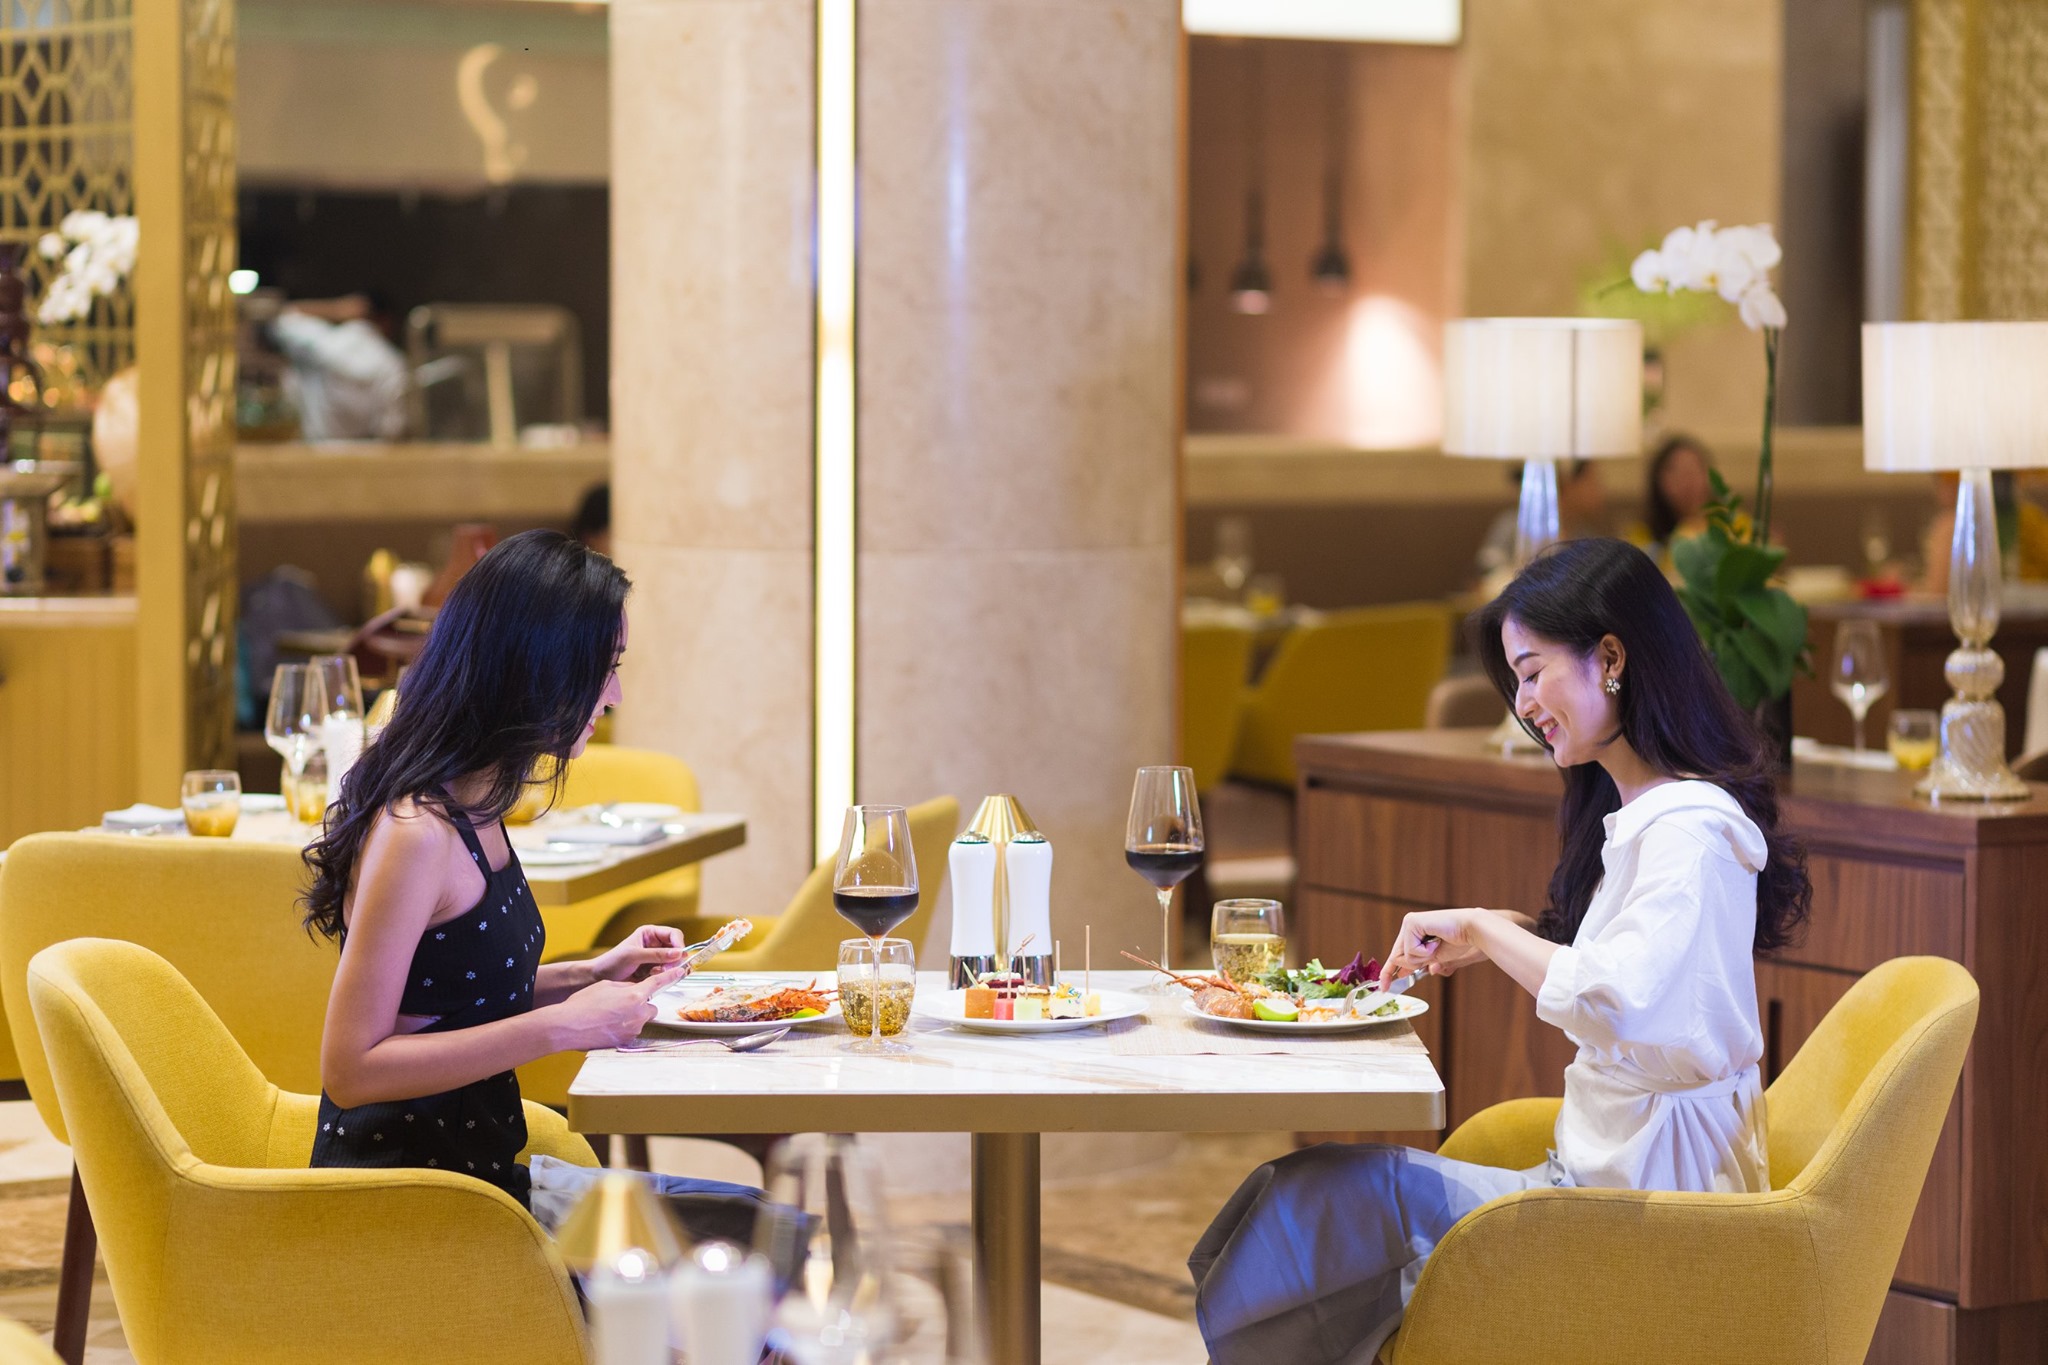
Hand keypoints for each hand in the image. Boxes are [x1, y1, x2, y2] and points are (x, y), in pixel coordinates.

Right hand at [551, 964, 687, 1050]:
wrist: (567, 1026)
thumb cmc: (583, 1003)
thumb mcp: (607, 986)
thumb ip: (626, 986)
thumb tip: (635, 989)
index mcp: (635, 995)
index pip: (658, 982)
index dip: (671, 976)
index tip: (681, 971)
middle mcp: (638, 1013)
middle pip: (650, 1006)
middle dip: (641, 1005)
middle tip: (622, 1004)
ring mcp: (633, 1029)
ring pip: (640, 1019)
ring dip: (631, 1017)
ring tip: (609, 1016)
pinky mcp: (627, 1041)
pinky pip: (631, 1031)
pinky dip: (623, 1028)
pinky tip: (607, 1026)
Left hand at [589, 925, 688, 982]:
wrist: (600, 977)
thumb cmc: (613, 961)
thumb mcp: (634, 955)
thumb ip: (657, 954)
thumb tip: (678, 953)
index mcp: (650, 933)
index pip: (673, 934)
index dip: (679, 944)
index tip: (680, 955)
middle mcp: (654, 944)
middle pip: (676, 948)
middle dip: (674, 959)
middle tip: (668, 968)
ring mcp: (654, 958)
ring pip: (672, 962)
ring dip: (668, 968)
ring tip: (656, 973)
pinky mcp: (653, 970)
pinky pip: (666, 972)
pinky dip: (662, 975)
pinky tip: (651, 977)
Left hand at [1380, 908, 1490, 986]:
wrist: (1472, 930)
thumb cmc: (1458, 942)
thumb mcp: (1434, 958)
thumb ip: (1418, 963)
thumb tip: (1402, 972)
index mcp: (1413, 932)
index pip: (1396, 955)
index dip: (1388, 972)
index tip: (1383, 987)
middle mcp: (1409, 925)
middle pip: (1397, 957)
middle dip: (1414, 964)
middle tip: (1434, 950)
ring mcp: (1409, 923)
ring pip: (1405, 957)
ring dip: (1424, 957)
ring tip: (1438, 944)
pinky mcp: (1412, 922)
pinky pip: (1411, 950)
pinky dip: (1426, 951)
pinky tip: (1436, 941)